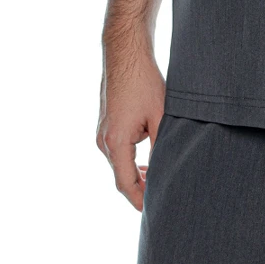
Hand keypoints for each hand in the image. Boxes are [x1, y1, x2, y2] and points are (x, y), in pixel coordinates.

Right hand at [96, 39, 165, 211]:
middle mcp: (103, 141)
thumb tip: (163, 171)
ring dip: (137, 172)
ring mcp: (102, 132)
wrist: (126, 53)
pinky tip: (146, 158)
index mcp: (116, 143)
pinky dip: (131, 158)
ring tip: (157, 177)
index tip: (153, 210)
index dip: (140, 200)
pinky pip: (117, 149)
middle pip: (121, 175)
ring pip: (120, 162)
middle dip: (141, 187)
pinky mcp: (105, 123)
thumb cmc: (144, 82)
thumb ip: (159, 147)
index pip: (126, 184)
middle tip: (162, 195)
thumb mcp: (159, 116)